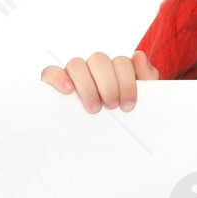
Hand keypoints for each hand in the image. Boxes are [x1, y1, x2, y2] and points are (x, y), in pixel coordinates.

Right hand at [41, 50, 158, 112]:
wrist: (108, 141)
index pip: (121, 62)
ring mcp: (73, 74)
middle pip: (98, 59)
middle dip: (108, 84)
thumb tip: (138, 55)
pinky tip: (68, 91)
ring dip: (86, 85)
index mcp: (114, 69)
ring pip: (76, 64)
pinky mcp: (54, 83)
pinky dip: (58, 77)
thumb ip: (146, 77)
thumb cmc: (121, 115)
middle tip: (111, 107)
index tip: (128, 106)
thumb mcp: (140, 100)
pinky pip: (50, 71)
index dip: (126, 82)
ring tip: (94, 109)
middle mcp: (93, 68)